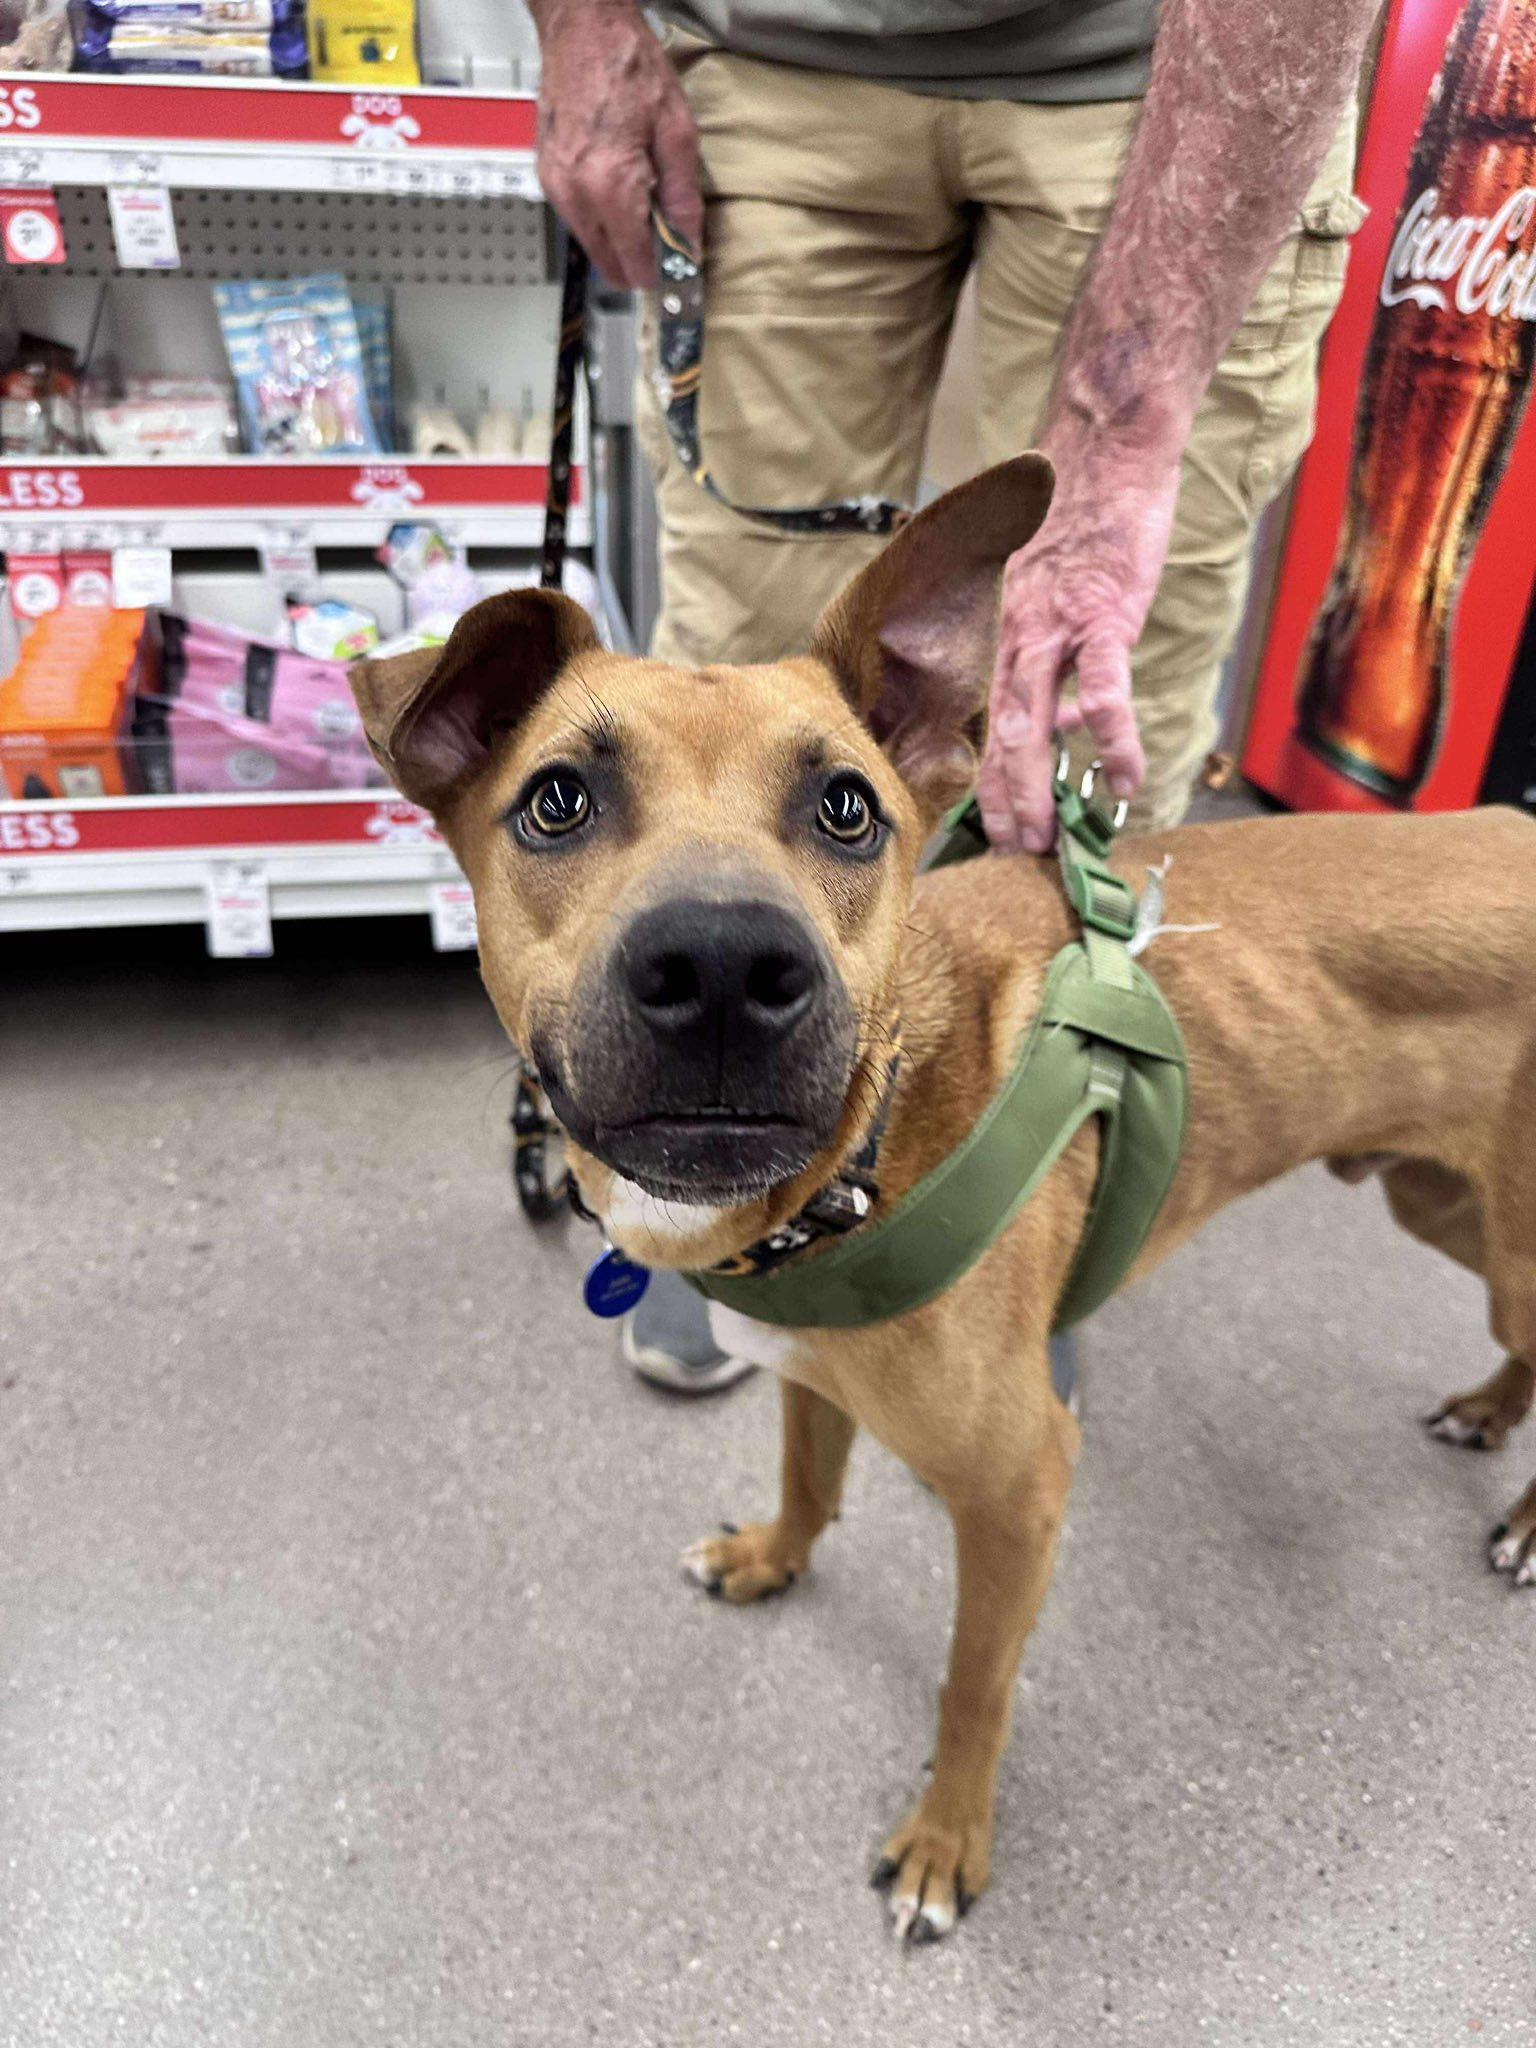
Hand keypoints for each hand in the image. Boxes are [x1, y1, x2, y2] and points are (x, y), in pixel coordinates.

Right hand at [532, 0, 702, 287]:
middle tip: (669, 240)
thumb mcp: (676, 131)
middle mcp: (575, 194)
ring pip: (594, 248)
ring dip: (622, 242)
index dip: (664, 273)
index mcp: (610, 186)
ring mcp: (556, 187)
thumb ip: (682, 197)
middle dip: (642, 262)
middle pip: (611, 266)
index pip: (637, 264)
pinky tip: (623, 192)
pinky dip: (604, 220)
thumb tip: (689, 243)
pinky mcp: (547, 177)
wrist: (582, 29)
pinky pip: (579, 221)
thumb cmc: (626, 65)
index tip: (682, 270)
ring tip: (647, 206)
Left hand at [978, 430, 1180, 852]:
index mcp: (1001, 635)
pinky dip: (1113, 740)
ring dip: (1036, 790)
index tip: (986, 828)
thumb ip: (1055, 656)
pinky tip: (1123, 780)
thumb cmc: (1082, 515)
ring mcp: (1054, 629)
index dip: (981, 779)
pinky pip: (1103, 690)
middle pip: (996, 738)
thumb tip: (1071, 719)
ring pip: (1033, 726)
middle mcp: (1013, 638)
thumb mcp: (1051, 590)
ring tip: (1045, 839)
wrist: (1106, 446)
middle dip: (999, 802)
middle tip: (1008, 853)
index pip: (982, 722)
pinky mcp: (1103, 615)